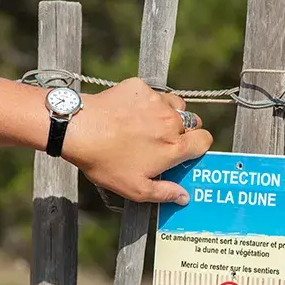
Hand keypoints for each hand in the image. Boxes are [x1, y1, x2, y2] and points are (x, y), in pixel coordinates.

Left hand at [63, 78, 212, 205]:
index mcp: (175, 146)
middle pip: (192, 122)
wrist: (79, 129)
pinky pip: (153, 93)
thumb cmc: (106, 161)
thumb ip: (165, 193)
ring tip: (150, 124)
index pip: (205, 140)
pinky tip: (130, 112)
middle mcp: (171, 121)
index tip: (186, 151)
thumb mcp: (135, 188)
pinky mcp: (140, 88)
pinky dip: (147, 102)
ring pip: (176, 105)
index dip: (198, 146)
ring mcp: (156, 102)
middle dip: (183, 131)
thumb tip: (184, 197)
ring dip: (169, 114)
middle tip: (163, 140)